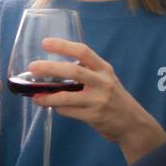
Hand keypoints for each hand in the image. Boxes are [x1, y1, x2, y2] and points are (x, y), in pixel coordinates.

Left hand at [28, 38, 161, 149]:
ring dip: (47, 97)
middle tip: (33, 67)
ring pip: (66, 97)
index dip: (63, 46)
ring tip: (35, 96)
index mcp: (104, 69)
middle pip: (74, 71)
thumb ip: (85, 72)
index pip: (83, 51)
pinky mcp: (94, 116)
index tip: (45, 43)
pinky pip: (68, 111)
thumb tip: (50, 71)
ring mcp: (98, 100)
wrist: (132, 122)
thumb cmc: (113, 98)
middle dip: (50, 68)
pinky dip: (57, 108)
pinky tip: (52, 106)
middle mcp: (103, 82)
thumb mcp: (104, 79)